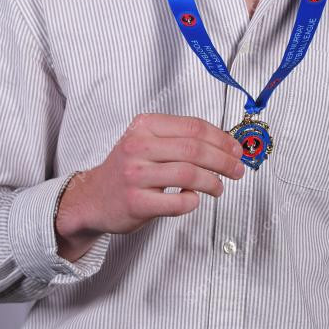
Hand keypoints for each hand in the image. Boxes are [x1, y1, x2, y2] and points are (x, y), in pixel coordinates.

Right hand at [55, 113, 244, 251]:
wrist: (92, 199)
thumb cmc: (126, 171)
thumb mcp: (146, 142)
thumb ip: (179, 140)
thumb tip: (223, 144)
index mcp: (144, 126)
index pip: (193, 127)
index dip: (221, 138)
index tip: (235, 149)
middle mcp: (138, 147)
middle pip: (195, 149)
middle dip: (224, 160)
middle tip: (237, 169)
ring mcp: (136, 175)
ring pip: (189, 173)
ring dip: (212, 182)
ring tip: (218, 188)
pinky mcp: (136, 202)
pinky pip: (177, 201)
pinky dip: (193, 201)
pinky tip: (194, 199)